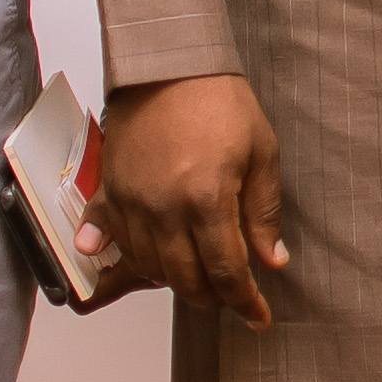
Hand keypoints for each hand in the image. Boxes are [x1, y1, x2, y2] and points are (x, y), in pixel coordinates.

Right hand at [98, 73, 289, 324]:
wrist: (168, 63)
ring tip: (197, 278)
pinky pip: (111, 238)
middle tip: (231, 298)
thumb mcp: (261, 154)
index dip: (245, 302)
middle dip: (212, 298)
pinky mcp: (110, 189)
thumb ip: (263, 214)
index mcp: (206, 200)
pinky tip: (137, 264)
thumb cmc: (219, 101)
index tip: (258, 318)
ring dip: (174, 281)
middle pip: (185, 279)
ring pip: (148, 267)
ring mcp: (131, 201)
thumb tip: (271, 261)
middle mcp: (163, 208)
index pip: (227, 271)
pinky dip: (126, 257)